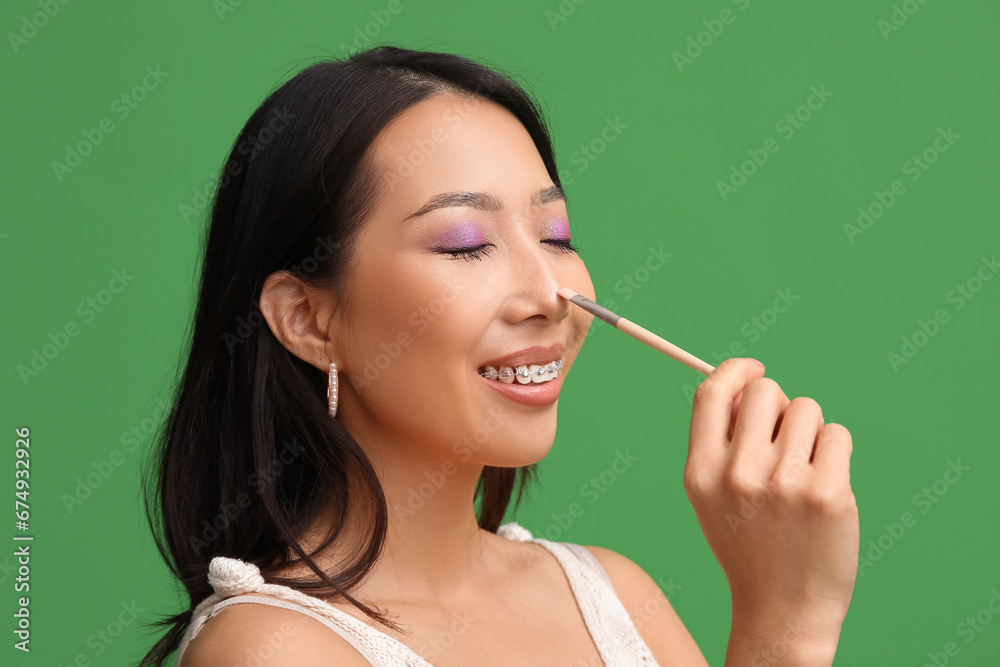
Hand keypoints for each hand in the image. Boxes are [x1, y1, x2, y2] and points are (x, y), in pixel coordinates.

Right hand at [684, 358, 858, 664]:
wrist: (783, 607)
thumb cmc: (749, 542)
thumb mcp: (711, 495)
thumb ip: (719, 441)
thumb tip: (745, 382)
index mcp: (701, 471)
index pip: (712, 393)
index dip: (735, 370)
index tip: (754, 369)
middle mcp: (737, 474)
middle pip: (764, 391)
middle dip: (779, 405)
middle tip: (785, 440)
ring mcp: (783, 484)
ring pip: (806, 409)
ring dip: (810, 431)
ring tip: (803, 471)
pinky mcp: (827, 494)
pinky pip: (837, 435)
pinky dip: (835, 452)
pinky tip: (825, 485)